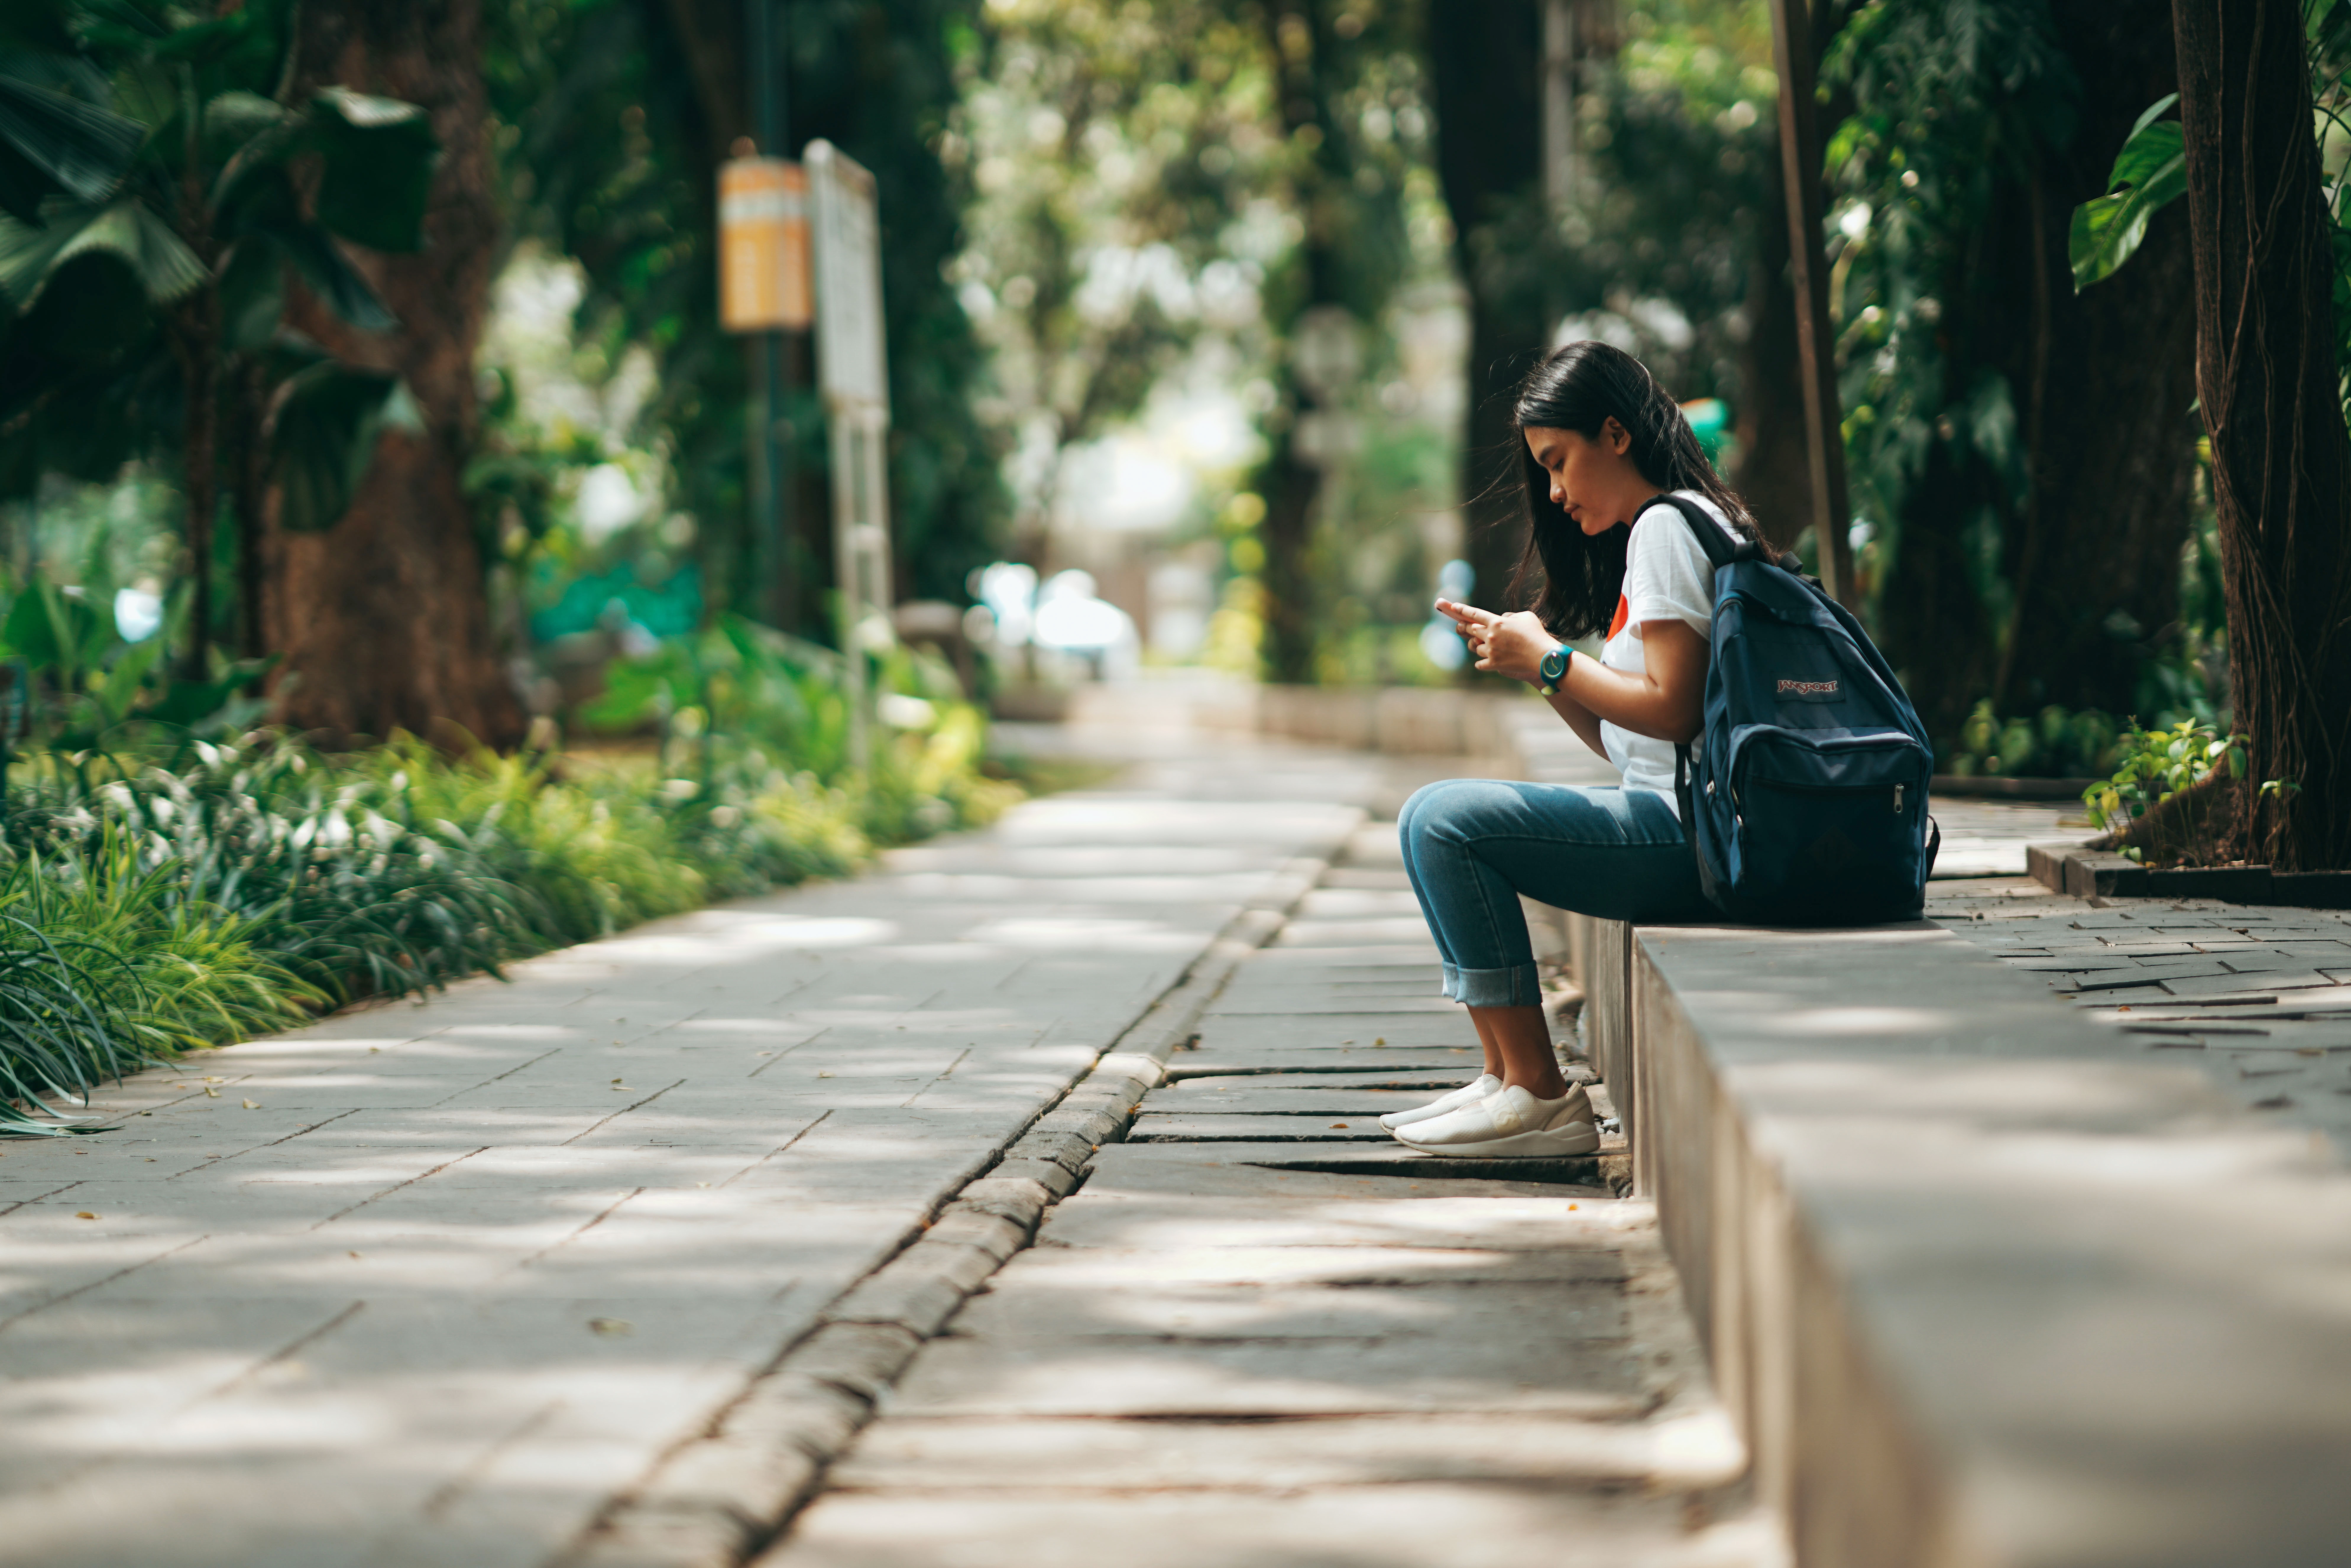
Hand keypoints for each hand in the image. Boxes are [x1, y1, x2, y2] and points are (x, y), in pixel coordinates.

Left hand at [1435, 600, 1556, 684]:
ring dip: (1481, 646)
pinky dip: (1483, 662)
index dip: (1462, 610)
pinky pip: (1479, 664)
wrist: (1542, 656)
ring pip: (1475, 647)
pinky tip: (1488, 661)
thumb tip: (1501, 619)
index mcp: (1496, 622)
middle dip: (1469, 628)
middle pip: (1471, 630)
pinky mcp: (1493, 664)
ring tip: (1492, 647)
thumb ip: (1510, 616)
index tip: (1454, 607)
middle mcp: (1490, 635)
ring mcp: (1491, 651)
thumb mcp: (1525, 616)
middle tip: (1470, 628)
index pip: (1474, 614)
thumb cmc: (1536, 634)